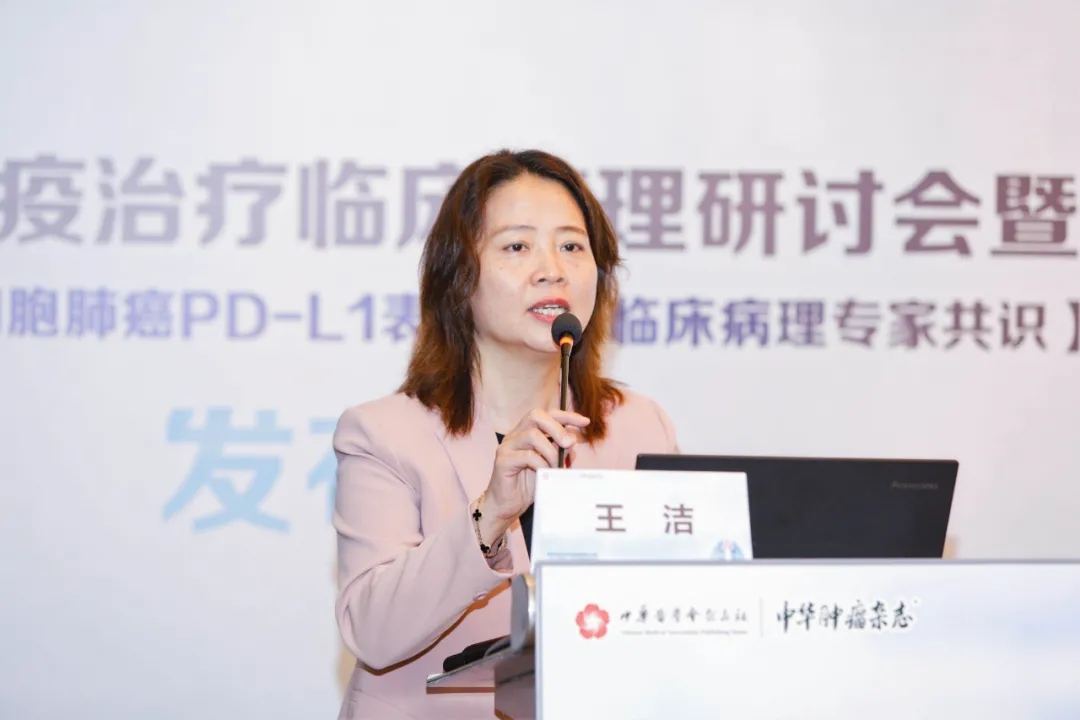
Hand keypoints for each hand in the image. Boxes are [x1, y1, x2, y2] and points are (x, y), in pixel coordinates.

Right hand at [476, 408, 589, 540]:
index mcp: (525, 433)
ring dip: (551, 451)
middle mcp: (514, 436)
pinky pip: (527, 456)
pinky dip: (542, 464)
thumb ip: (560, 453)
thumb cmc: (526, 487)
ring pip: (533, 435)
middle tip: (570, 444)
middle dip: (558, 427)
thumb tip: (574, 441)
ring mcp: (506, 447)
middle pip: (536, 416)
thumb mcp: (549, 467)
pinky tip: (545, 474)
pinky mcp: (502, 461)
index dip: (566, 416)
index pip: (546, 414)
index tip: (585, 422)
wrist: (506, 508)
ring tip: (556, 467)